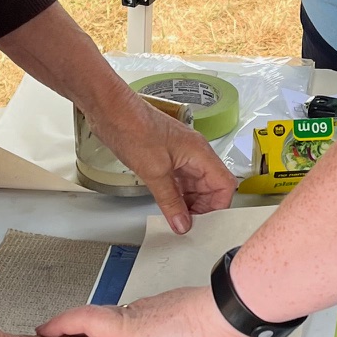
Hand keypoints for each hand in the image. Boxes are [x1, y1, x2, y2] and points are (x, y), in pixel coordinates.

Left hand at [87, 94, 237, 232]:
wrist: (111, 111)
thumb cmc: (134, 129)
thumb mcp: (154, 172)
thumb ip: (170, 201)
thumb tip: (182, 224)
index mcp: (200, 153)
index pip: (225, 184)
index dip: (218, 206)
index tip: (205, 223)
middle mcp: (195, 154)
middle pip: (211, 187)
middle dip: (202, 208)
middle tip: (187, 225)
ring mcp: (181, 156)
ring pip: (195, 186)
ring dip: (188, 204)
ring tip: (177, 220)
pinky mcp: (166, 158)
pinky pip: (180, 181)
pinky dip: (177, 196)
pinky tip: (168, 207)